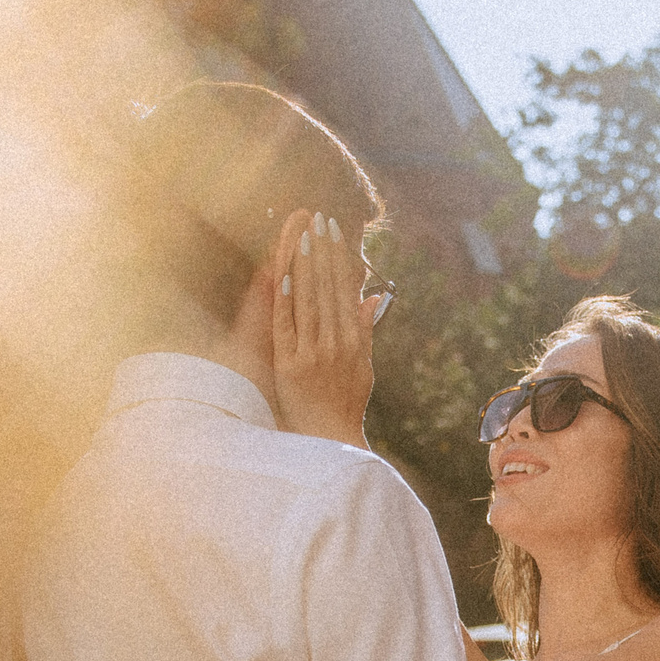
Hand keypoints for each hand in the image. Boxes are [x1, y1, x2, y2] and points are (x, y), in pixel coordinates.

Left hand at [270, 208, 376, 446]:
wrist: (332, 442)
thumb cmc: (347, 406)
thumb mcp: (364, 368)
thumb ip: (366, 330)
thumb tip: (374, 297)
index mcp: (354, 340)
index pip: (346, 290)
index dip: (340, 258)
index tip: (335, 231)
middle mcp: (338, 343)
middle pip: (329, 288)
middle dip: (324, 251)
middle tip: (319, 218)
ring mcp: (315, 353)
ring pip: (310, 301)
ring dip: (307, 265)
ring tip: (303, 234)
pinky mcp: (293, 366)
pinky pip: (289, 326)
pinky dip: (288, 299)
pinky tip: (285, 274)